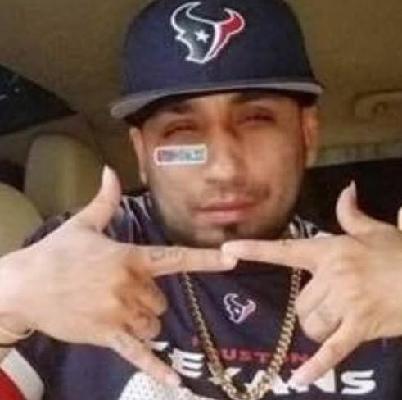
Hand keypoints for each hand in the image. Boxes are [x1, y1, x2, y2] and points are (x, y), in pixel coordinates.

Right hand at [0, 167, 234, 385]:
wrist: (23, 286)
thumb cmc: (56, 253)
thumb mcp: (82, 224)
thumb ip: (105, 200)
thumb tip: (111, 171)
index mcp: (130, 258)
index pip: (176, 258)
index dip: (206, 259)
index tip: (232, 259)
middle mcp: (130, 287)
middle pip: (161, 300)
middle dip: (148, 298)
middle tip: (120, 290)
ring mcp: (120, 314)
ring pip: (154, 324)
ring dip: (144, 320)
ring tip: (116, 310)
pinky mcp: (107, 336)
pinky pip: (138, 355)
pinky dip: (157, 370)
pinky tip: (177, 385)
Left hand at [222, 182, 401, 385]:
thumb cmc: (399, 255)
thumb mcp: (374, 232)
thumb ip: (351, 214)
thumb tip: (346, 190)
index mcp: (329, 252)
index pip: (284, 250)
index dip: (255, 249)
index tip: (228, 248)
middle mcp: (331, 276)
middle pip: (300, 302)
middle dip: (310, 308)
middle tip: (331, 304)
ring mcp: (345, 304)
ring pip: (310, 323)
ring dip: (317, 328)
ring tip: (337, 322)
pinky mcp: (360, 328)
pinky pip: (332, 350)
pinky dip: (316, 367)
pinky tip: (298, 381)